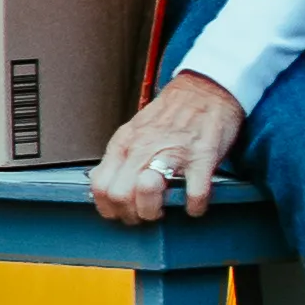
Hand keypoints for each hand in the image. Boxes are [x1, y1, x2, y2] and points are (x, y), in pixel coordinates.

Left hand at [83, 72, 248, 227]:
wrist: (205, 90)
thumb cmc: (170, 114)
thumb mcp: (133, 131)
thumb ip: (118, 156)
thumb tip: (100, 181)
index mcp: (124, 144)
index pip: (100, 185)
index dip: (108, 208)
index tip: (121, 213)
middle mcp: (143, 148)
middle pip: (120, 194)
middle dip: (130, 214)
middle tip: (144, 215)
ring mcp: (173, 152)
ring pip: (146, 192)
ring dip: (154, 211)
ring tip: (164, 210)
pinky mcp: (202, 157)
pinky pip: (194, 193)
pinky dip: (194, 207)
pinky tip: (194, 205)